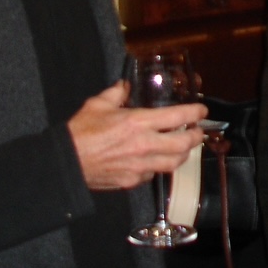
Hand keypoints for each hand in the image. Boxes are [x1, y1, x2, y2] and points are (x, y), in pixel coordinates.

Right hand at [69, 83, 205, 190]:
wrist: (66, 163)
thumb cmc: (80, 132)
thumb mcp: (98, 104)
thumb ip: (116, 93)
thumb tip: (124, 86)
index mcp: (138, 122)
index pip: (178, 116)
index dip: (195, 113)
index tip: (202, 111)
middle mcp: (144, 145)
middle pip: (184, 144)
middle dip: (196, 137)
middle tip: (197, 132)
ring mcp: (140, 166)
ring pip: (173, 163)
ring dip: (182, 155)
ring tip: (182, 148)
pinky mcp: (132, 181)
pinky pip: (153, 175)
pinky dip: (158, 167)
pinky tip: (155, 161)